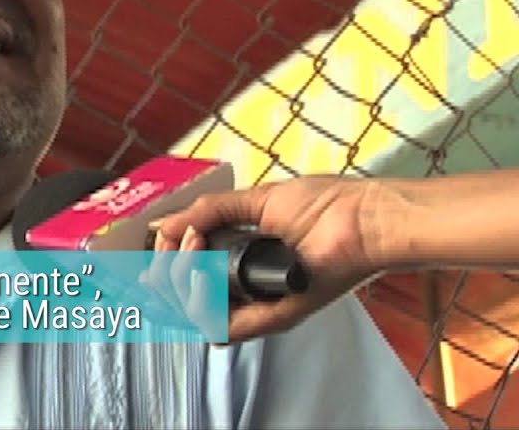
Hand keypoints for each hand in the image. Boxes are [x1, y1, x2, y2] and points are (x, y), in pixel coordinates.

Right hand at [151, 175, 394, 343]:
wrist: (363, 218)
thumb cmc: (326, 206)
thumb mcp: (256, 200)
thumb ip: (210, 212)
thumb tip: (165, 224)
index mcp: (241, 259)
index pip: (187, 274)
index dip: (165, 259)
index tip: (164, 236)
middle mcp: (246, 287)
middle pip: (183, 297)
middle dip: (165, 269)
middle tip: (177, 242)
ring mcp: (258, 304)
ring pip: (195, 314)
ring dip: (179, 281)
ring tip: (192, 249)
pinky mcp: (273, 316)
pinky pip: (221, 327)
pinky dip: (200, 302)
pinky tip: (200, 272)